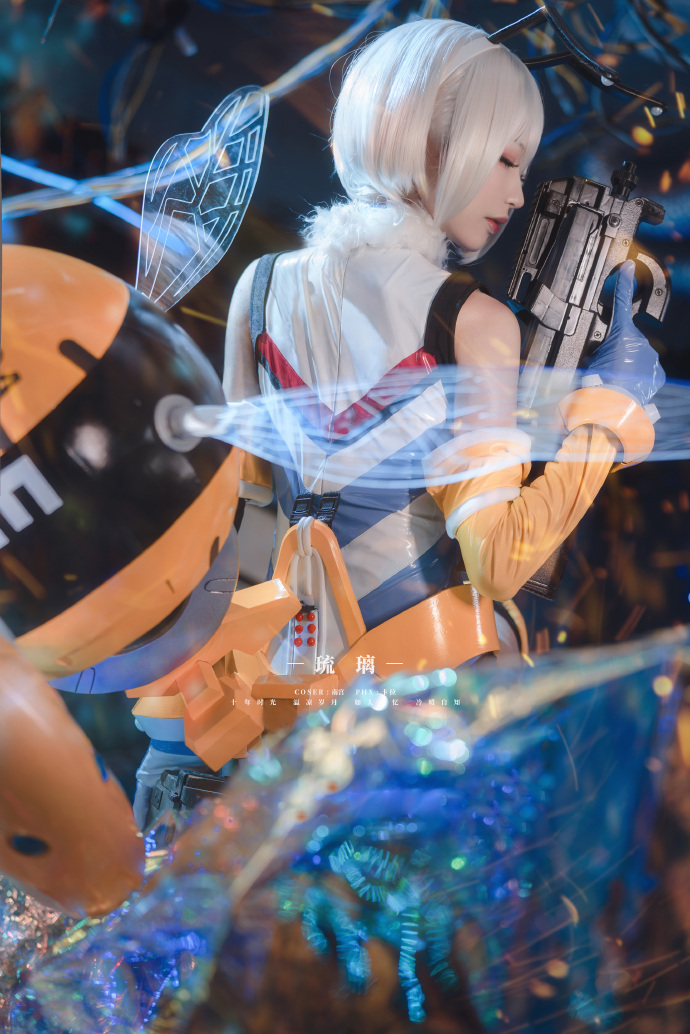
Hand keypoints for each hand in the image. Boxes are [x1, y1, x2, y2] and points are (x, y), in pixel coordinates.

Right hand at [587, 260, 664, 406]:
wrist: (612, 412)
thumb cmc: (595, 388)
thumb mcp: (585, 362)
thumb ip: (591, 349)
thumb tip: (593, 349)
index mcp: (623, 337)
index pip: (622, 303)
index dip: (623, 282)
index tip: (627, 266)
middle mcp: (641, 344)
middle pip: (627, 338)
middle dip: (617, 347)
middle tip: (603, 365)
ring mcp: (651, 359)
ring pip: (638, 354)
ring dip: (627, 362)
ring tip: (614, 380)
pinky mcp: (657, 374)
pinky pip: (647, 369)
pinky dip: (638, 374)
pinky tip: (627, 384)